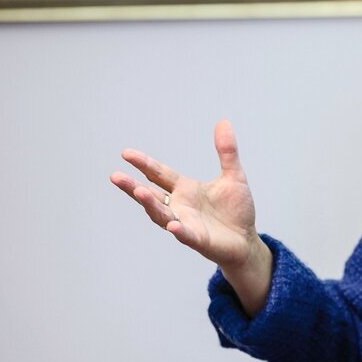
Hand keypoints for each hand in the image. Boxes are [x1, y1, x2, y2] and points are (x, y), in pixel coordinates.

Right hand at [110, 120, 270, 315]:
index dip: (144, 164)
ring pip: (162, 215)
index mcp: (185, 189)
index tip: (126, 153)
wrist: (246, 240)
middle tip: (115, 176)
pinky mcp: (199, 240)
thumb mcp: (233, 176)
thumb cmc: (236, 210)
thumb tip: (223, 122)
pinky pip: (186, 235)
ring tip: (139, 192)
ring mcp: (186, 224)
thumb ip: (227, 151)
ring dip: (150, 204)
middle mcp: (180, 206)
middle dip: (133, 187)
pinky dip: (179, 230)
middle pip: (151, 195)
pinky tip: (173, 225)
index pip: (159, 174)